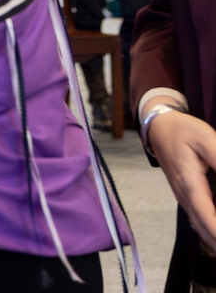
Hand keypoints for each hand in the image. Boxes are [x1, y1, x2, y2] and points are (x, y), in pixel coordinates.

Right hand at [148, 110, 215, 249]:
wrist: (158, 127)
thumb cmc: (182, 131)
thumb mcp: (206, 139)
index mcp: (189, 182)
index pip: (206, 215)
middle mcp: (184, 194)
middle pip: (202, 227)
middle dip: (215, 241)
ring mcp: (183, 196)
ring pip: (199, 226)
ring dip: (213, 238)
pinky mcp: (185, 195)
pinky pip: (197, 219)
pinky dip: (209, 229)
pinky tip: (214, 233)